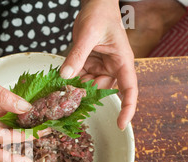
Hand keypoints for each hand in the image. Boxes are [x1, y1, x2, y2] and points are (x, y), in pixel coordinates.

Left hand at [60, 0, 137, 130]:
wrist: (94, 5)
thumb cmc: (100, 15)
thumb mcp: (88, 34)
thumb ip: (77, 55)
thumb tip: (66, 76)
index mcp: (122, 61)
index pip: (129, 89)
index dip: (127, 108)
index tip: (121, 124)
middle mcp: (112, 68)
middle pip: (101, 91)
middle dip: (86, 97)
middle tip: (68, 101)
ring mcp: (99, 67)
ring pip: (87, 86)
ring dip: (74, 90)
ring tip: (60, 93)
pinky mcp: (87, 64)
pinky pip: (78, 78)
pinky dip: (68, 81)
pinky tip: (57, 83)